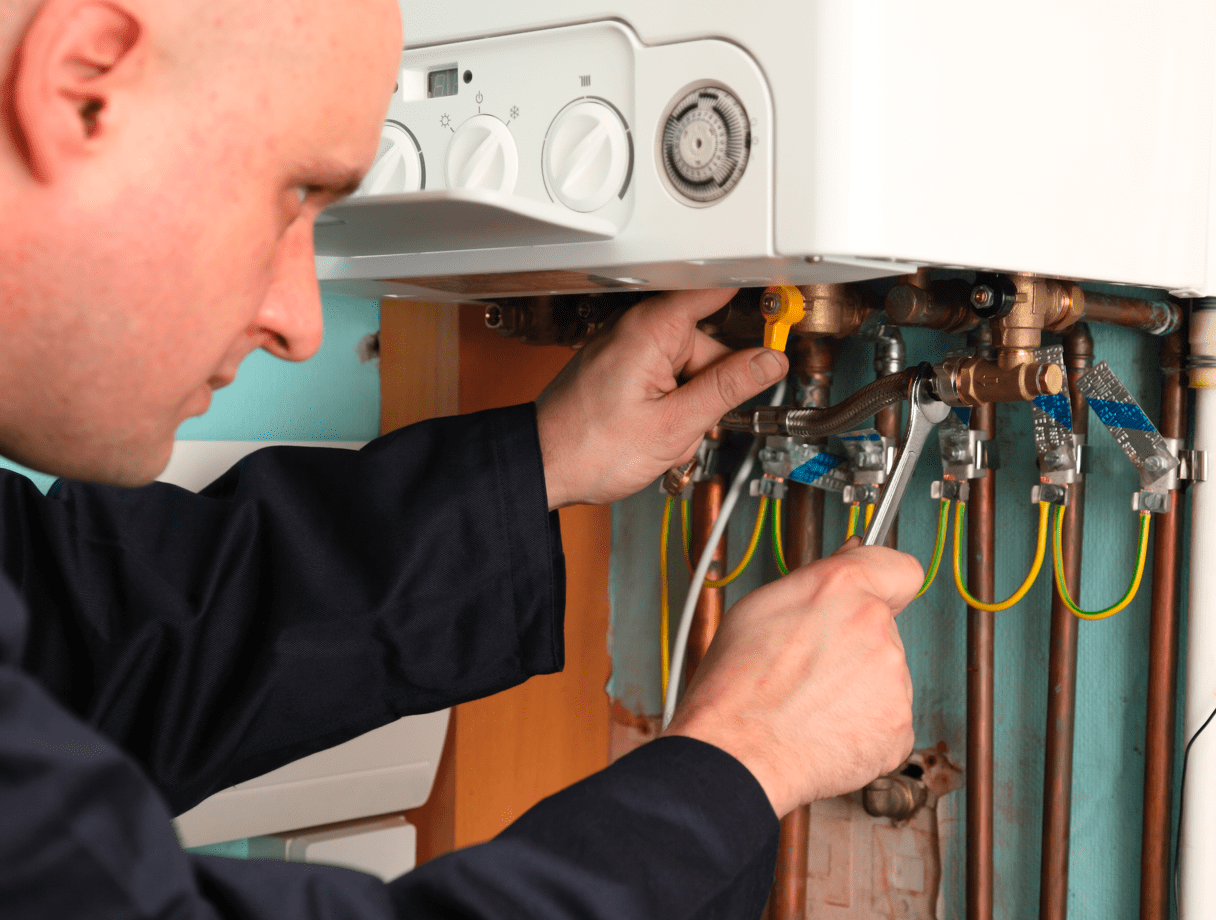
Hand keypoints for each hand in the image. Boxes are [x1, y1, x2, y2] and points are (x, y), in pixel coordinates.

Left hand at [535, 289, 788, 509]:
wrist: (543, 469)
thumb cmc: (589, 449)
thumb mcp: (674, 424)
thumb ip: (727, 388)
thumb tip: (769, 362)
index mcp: (651, 330)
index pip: (714, 290)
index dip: (752, 295)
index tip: (782, 304)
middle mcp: (636, 331)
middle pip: (705, 344)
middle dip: (711, 387)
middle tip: (694, 421)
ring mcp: (627, 352)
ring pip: (687, 371)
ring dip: (689, 406)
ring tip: (664, 435)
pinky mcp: (620, 372)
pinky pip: (665, 383)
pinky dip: (669, 409)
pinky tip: (653, 434)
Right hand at [663, 539, 921, 817]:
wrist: (736, 754)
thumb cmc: (736, 685)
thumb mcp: (759, 607)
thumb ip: (816, 582)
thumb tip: (845, 562)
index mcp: (842, 587)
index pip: (900, 568)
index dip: (885, 582)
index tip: (877, 592)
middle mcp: (876, 626)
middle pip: (883, 628)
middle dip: (853, 643)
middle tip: (809, 666)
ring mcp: (894, 679)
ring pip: (883, 675)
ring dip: (857, 686)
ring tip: (809, 703)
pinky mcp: (899, 726)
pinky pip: (887, 718)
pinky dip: (863, 726)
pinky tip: (824, 729)